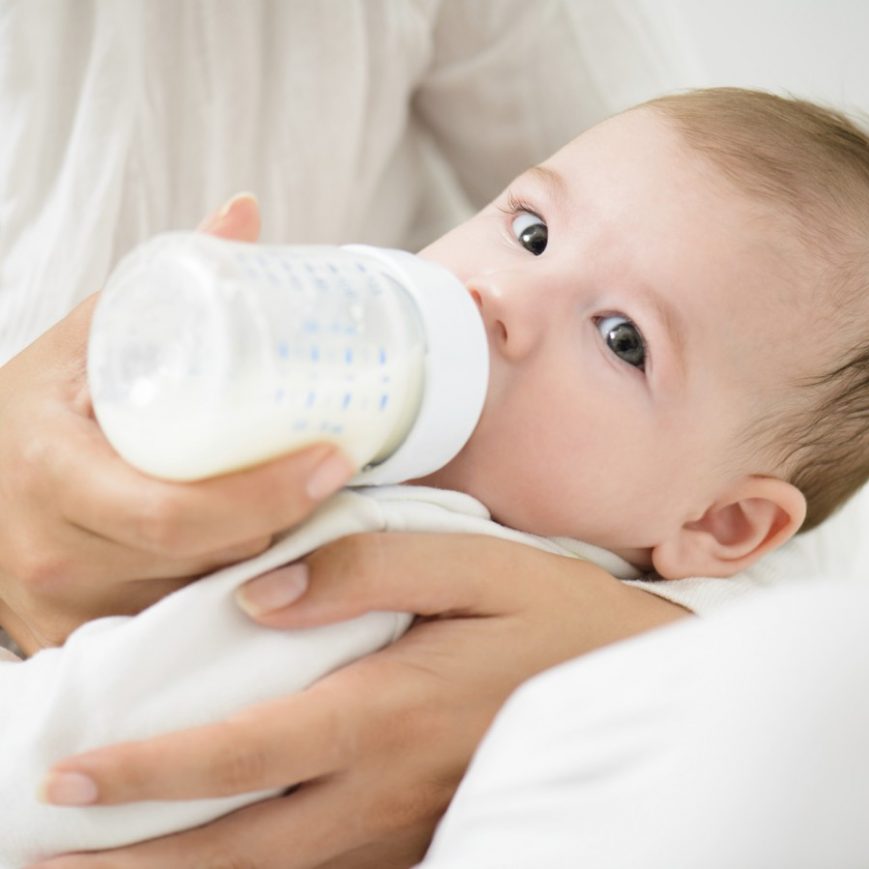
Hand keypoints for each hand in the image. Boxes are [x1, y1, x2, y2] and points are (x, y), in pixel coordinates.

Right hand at [0, 195, 354, 654]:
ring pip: (198, 599)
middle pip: (201, 559)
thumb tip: (243, 212)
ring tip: (304, 506)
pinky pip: (176, 627)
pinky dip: (228, 595)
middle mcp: (49, 555)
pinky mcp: (79, 639)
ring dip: (264, 561)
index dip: (263, 495)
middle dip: (280, 524)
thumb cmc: (36, 405)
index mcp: (47, 472)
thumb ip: (163, 282)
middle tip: (333, 475)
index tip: (332, 459)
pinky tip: (262, 557)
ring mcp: (64, 609)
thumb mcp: (88, 336)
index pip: (172, 512)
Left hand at [38, 533, 688, 867]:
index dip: (150, 771)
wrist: (633, 681)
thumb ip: (363, 570)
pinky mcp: (423, 832)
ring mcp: (404, 824)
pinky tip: (221, 861)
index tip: (73, 777)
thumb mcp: (472, 566)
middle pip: (237, 848)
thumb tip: (257, 594)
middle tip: (50, 855)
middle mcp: (383, 788)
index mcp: (387, 712)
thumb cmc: (553, 614)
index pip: (243, 755)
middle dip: (136, 862)